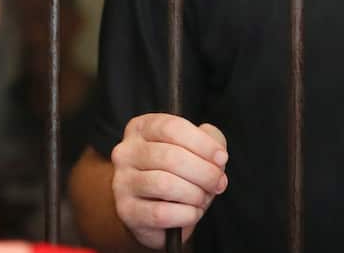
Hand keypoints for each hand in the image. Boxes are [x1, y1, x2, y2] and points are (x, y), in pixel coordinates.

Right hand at [111, 114, 228, 248]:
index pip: (171, 127)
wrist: (153, 211)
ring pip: (164, 184)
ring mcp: (122, 182)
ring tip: (203, 198)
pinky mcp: (126, 211)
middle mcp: (126, 152)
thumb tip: (217, 155)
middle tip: (219, 183)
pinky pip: (160, 214)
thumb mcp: (196, 148)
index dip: (202, 144)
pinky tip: (192, 212)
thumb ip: (209, 140)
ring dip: (195, 194)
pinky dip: (186, 214)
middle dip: (203, 172)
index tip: (222, 158)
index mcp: (141, 128)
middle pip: (169, 156)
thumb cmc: (177, 173)